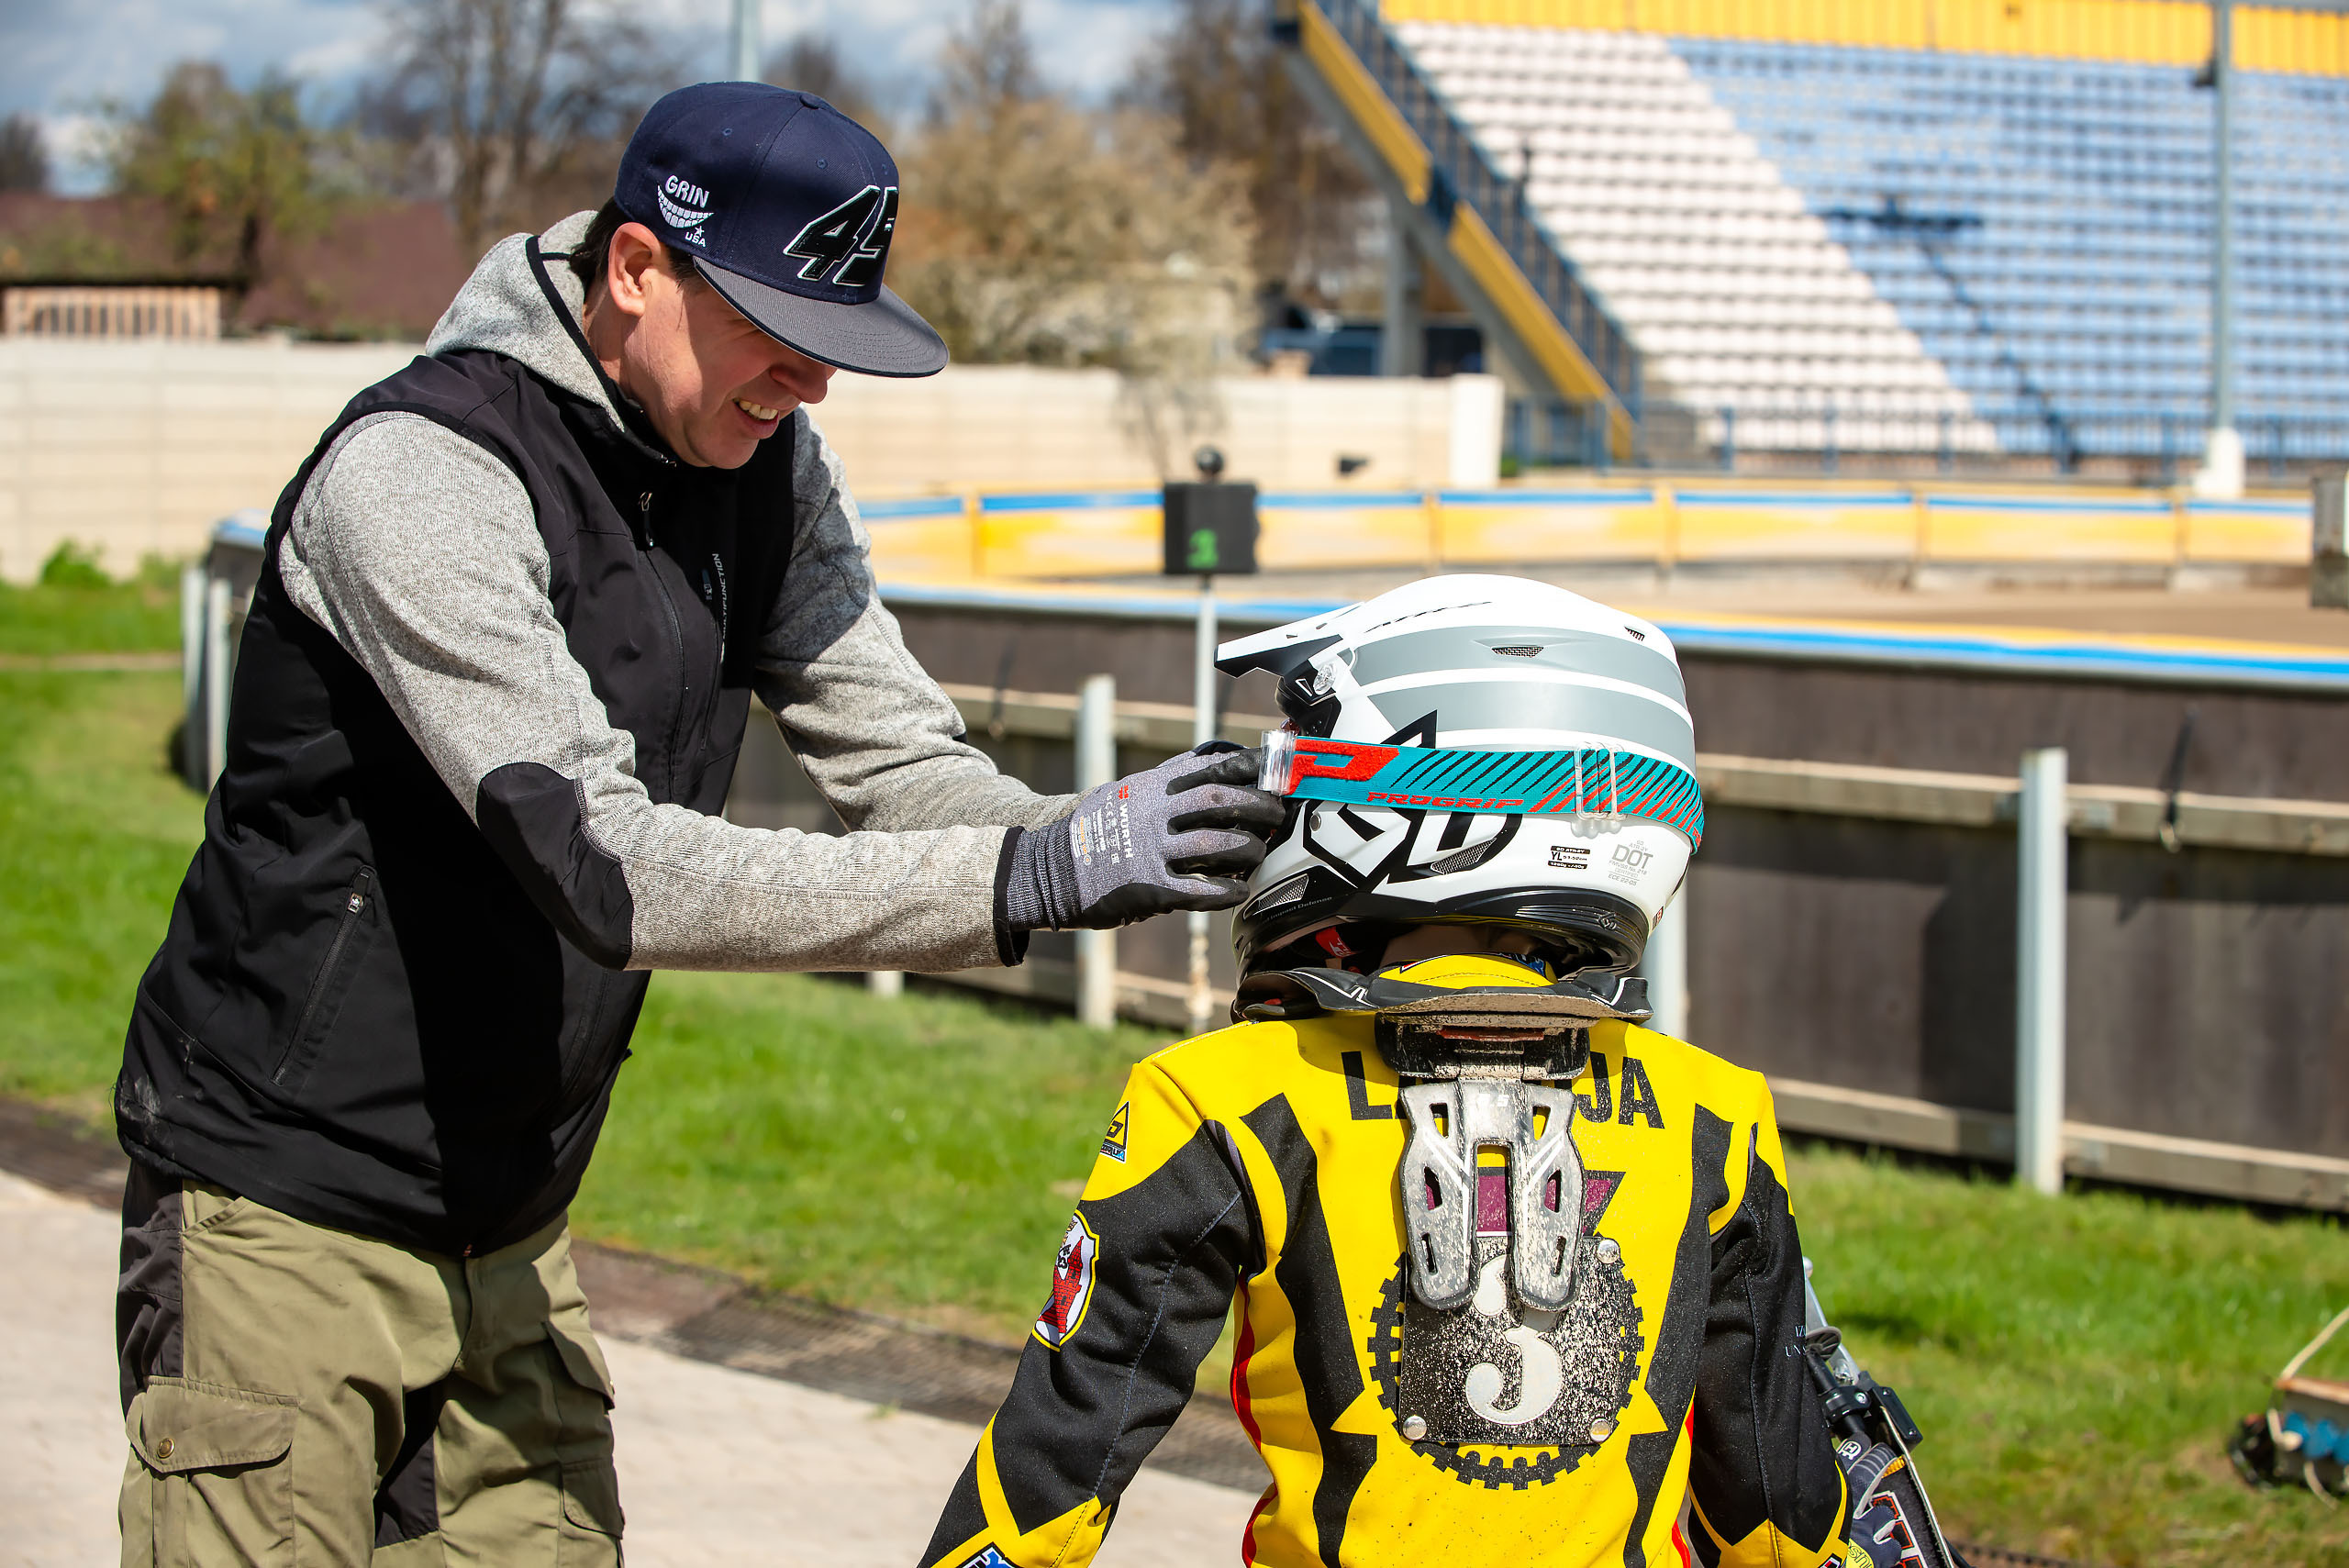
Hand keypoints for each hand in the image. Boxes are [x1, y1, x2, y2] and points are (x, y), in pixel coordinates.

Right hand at [1004, 744, 1284, 931]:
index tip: (1273, 767)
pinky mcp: (1150, 887)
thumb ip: (1165, 780)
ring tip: (1258, 854)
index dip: (1247, 765)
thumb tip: (1208, 759)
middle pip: (1222, 800)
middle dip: (1259, 805)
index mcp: (1151, 786)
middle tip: (1277, 813)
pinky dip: (1226, 891)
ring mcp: (1152, 850)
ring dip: (1247, 849)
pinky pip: (1200, 889)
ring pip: (1217, 844)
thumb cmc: (1092, 831)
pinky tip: (1239, 892)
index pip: (1209, 766)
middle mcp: (1154, 812)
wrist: (1050, 868)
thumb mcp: (1124, 792)